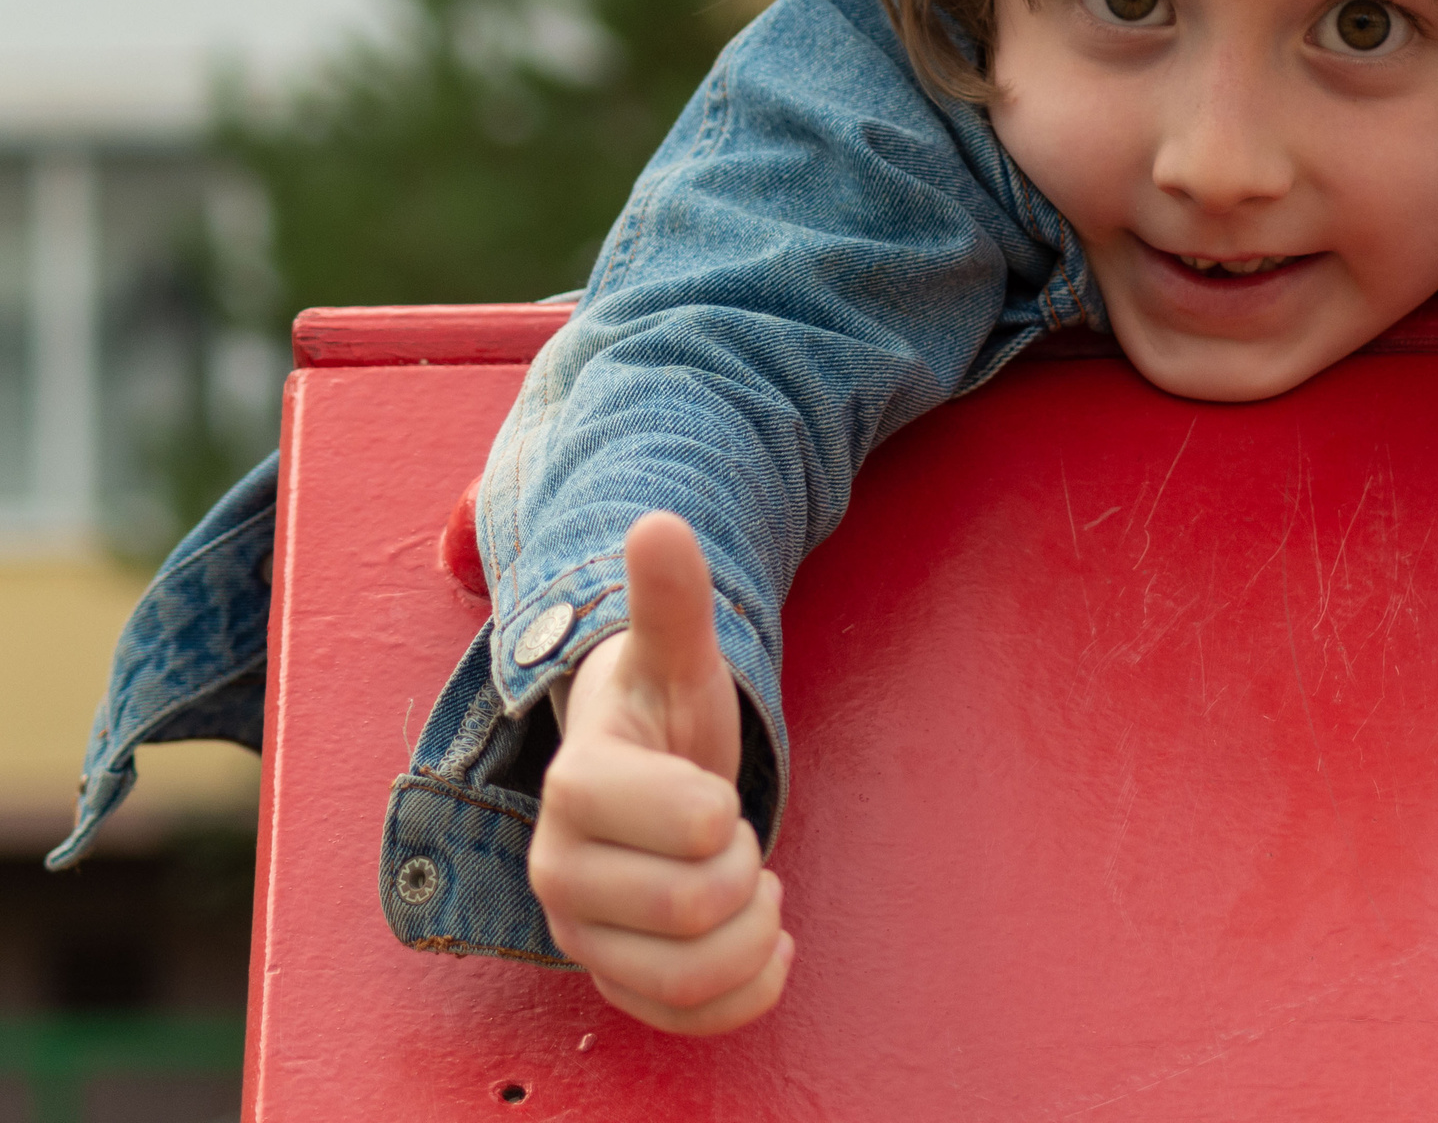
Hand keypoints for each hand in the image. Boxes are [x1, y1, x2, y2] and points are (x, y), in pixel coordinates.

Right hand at [527, 511, 793, 1032]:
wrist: (644, 785)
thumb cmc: (663, 718)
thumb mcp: (676, 658)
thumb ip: (670, 601)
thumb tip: (658, 523)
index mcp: (574, 788)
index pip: (640, 816)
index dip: (706, 810)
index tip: (720, 796)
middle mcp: (562, 871)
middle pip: (686, 909)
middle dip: (742, 868)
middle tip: (733, 835)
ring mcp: (586, 935)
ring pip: (689, 974)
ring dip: (752, 930)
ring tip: (751, 886)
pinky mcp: (618, 983)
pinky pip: (689, 1023)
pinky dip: (749, 991)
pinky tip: (766, 942)